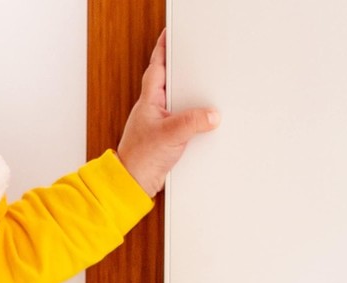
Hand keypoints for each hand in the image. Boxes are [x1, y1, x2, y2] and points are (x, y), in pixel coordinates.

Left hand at [117, 29, 219, 197]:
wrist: (134, 182)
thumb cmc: (140, 157)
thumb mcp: (171, 134)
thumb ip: (193, 122)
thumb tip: (211, 115)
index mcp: (149, 100)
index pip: (157, 66)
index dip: (164, 49)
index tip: (172, 35)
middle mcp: (153, 109)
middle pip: (170, 83)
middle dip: (182, 72)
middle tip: (194, 61)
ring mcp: (159, 124)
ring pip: (177, 104)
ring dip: (188, 101)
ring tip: (202, 95)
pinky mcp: (165, 139)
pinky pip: (182, 123)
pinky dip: (191, 121)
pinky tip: (200, 125)